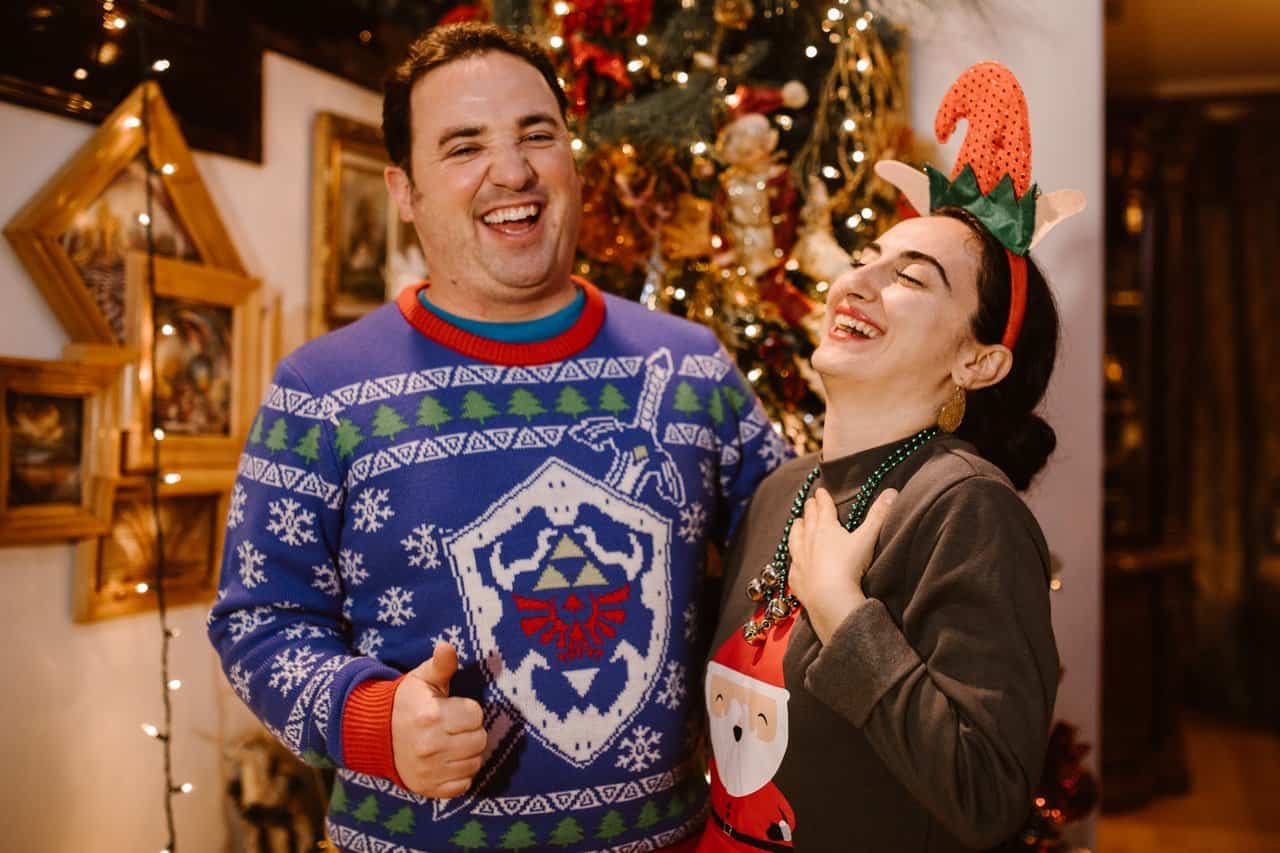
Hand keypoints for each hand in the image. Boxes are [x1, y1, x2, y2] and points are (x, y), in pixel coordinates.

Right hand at [391, 642, 486, 797]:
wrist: (376, 736)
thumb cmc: (407, 702)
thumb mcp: (422, 679)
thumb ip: (441, 664)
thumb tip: (447, 646)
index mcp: (431, 715)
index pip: (476, 714)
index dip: (468, 710)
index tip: (454, 709)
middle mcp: (430, 745)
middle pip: (480, 739)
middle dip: (471, 731)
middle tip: (454, 727)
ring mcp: (429, 770)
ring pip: (475, 762)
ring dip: (468, 753)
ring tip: (452, 743)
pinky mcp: (429, 788)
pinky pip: (464, 784)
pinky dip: (460, 774)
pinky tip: (448, 761)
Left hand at [788, 487, 896, 643]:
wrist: (829, 597)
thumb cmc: (849, 565)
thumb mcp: (867, 538)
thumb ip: (879, 515)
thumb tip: (892, 491)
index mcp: (825, 527)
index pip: (823, 507)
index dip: (823, 497)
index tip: (820, 490)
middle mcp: (808, 539)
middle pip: (808, 519)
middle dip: (809, 509)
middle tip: (809, 502)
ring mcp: (799, 558)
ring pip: (794, 538)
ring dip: (797, 528)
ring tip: (797, 522)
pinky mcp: (795, 578)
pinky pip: (792, 565)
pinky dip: (794, 559)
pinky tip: (794, 560)